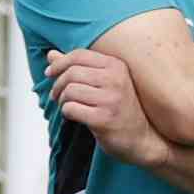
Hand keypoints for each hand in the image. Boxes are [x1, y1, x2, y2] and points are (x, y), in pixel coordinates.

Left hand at [45, 48, 169, 168]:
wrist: (143, 138)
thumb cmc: (121, 109)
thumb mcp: (104, 83)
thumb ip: (77, 67)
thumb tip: (51, 55)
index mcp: (116, 66)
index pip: (79, 55)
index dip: (60, 63)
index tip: (50, 73)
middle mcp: (116, 79)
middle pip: (71, 73)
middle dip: (57, 85)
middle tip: (56, 96)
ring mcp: (111, 99)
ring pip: (69, 91)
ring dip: (62, 100)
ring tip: (67, 106)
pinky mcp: (104, 119)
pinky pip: (71, 109)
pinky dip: (67, 113)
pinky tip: (74, 117)